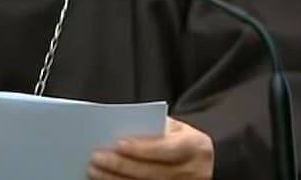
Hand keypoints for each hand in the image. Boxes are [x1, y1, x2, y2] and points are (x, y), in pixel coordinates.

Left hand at [88, 117, 213, 179]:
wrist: (206, 163)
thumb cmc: (184, 140)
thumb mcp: (178, 128)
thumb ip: (156, 127)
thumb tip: (122, 129)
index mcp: (195, 148)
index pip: (165, 150)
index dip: (141, 148)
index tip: (118, 144)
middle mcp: (191, 172)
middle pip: (151, 172)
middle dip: (121, 165)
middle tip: (96, 157)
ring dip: (115, 179)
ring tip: (95, 170)